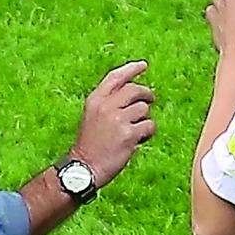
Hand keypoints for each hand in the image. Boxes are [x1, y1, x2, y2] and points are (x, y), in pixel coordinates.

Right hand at [69, 61, 155, 187]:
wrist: (84, 168)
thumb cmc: (90, 144)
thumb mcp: (92, 116)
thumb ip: (108, 103)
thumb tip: (134, 94)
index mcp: (95, 100)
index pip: (115, 77)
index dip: (131, 69)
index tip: (143, 65)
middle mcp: (106, 106)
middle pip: (134, 90)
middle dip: (146, 95)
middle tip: (150, 101)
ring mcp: (118, 120)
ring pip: (143, 109)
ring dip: (144, 119)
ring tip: (136, 131)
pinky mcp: (128, 134)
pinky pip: (149, 126)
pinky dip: (148, 133)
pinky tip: (138, 141)